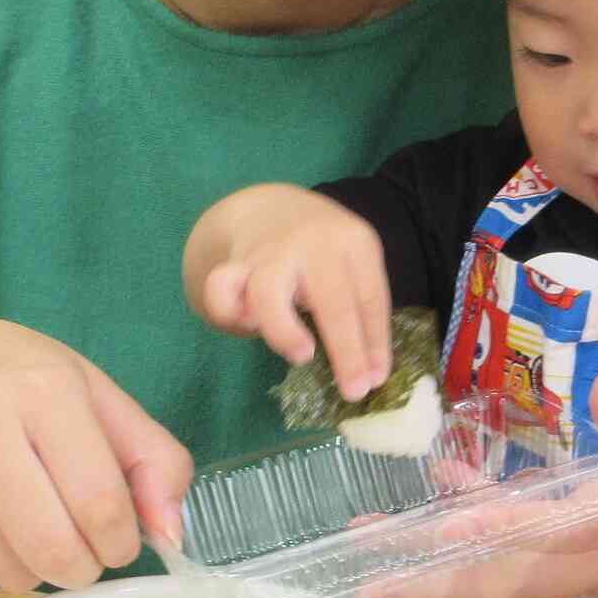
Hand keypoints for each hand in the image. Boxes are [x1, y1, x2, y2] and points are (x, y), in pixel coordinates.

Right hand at [0, 318, 193, 593]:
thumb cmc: (13, 383)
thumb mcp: (93, 394)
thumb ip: (152, 458)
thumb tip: (172, 535)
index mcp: (40, 390)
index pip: (101, 504)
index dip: (123, 541)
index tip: (121, 540)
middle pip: (54, 550)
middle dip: (84, 567)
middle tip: (83, 552)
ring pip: (9, 573)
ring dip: (37, 569)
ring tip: (31, 527)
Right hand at [195, 190, 391, 400]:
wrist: (265, 206)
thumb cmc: (318, 250)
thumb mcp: (351, 262)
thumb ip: (358, 307)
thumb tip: (371, 374)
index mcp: (353, 241)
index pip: (371, 298)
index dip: (374, 343)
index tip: (375, 381)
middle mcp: (312, 242)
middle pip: (333, 300)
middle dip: (346, 352)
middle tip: (353, 391)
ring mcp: (269, 252)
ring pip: (269, 293)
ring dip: (285, 332)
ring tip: (301, 355)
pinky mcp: (233, 264)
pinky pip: (221, 291)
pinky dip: (230, 313)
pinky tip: (247, 326)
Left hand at [352, 371, 597, 597]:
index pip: (546, 528)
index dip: (484, 529)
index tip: (429, 528)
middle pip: (509, 586)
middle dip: (433, 587)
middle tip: (363, 581)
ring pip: (517, 596)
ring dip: (449, 586)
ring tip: (383, 569)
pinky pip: (540, 588)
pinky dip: (489, 573)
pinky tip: (457, 538)